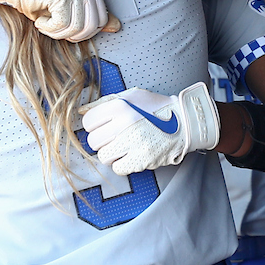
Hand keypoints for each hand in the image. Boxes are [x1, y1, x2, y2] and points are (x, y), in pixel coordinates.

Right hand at [0, 0, 114, 41]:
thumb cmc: (41, 1)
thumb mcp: (70, 11)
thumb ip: (92, 17)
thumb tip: (117, 27)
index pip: (101, 20)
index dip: (83, 32)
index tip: (67, 29)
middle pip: (90, 25)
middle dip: (71, 35)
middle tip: (55, 29)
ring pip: (76, 26)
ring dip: (57, 33)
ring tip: (46, 25)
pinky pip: (61, 23)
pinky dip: (49, 29)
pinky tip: (40, 21)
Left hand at [80, 82, 219, 174]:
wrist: (184, 122)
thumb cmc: (155, 107)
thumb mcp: (131, 96)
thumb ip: (104, 102)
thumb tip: (80, 112)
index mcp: (120, 106)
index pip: (88, 122)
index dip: (94, 125)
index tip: (104, 125)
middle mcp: (125, 124)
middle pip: (93, 141)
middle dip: (101, 141)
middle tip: (114, 137)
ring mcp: (134, 143)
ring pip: (103, 157)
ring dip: (111, 153)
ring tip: (123, 146)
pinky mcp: (142, 159)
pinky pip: (118, 168)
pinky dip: (122, 164)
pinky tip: (131, 155)